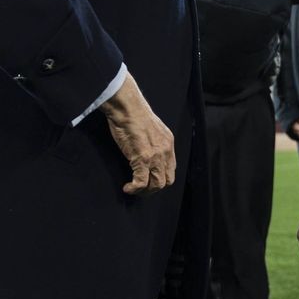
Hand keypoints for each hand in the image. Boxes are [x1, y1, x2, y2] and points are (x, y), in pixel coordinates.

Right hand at [101, 73, 175, 194]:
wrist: (127, 106)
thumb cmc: (134, 113)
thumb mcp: (151, 128)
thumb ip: (153, 141)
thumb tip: (146, 150)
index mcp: (168, 143)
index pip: (171, 169)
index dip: (160, 178)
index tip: (149, 181)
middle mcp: (165, 150)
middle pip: (166, 180)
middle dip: (153, 189)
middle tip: (141, 189)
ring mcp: (155, 156)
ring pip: (156, 184)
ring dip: (144, 191)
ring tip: (134, 189)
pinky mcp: (142, 158)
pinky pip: (141, 182)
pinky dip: (134, 189)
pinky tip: (127, 188)